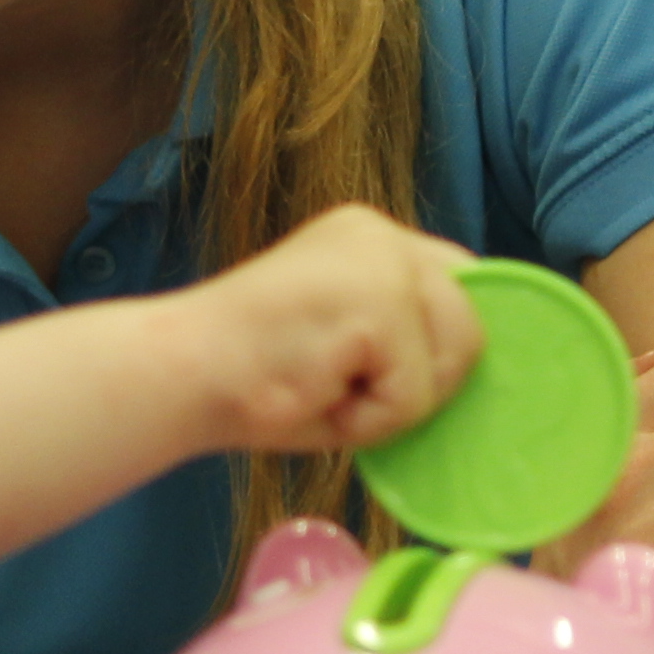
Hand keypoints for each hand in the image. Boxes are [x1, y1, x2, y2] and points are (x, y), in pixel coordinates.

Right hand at [166, 208, 473, 457]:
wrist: (183, 373)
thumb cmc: (251, 376)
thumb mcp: (342, 340)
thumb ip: (400, 334)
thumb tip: (465, 369)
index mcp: (367, 236)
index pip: (457, 282)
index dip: (447, 339)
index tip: (416, 382)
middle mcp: (381, 233)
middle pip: (470, 322)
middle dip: (426, 377)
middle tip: (347, 390)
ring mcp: (383, 260)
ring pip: (453, 358)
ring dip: (397, 402)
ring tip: (328, 390)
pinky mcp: (379, 301)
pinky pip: (415, 393)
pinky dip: (372, 419)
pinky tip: (318, 394)